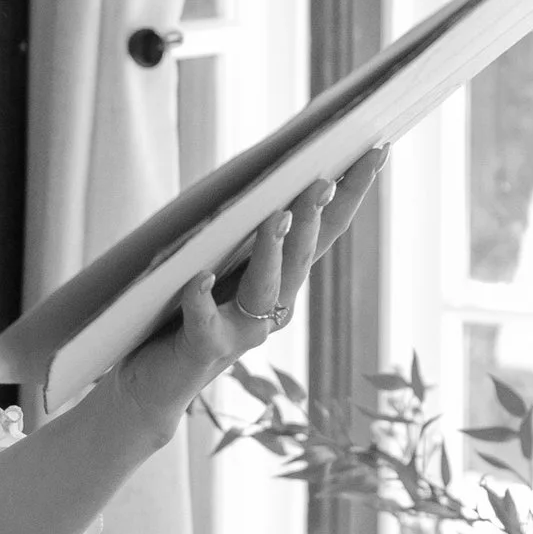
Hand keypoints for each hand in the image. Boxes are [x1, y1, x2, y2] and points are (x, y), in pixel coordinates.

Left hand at [116, 147, 385, 428]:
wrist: (155, 383)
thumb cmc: (188, 312)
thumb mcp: (219, 262)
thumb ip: (240, 227)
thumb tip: (260, 171)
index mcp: (283, 278)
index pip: (324, 230)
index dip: (353, 192)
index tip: (377, 150)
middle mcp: (274, 306)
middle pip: (303, 257)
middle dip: (313, 217)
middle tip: (322, 181)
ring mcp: (243, 330)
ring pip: (266, 288)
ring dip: (273, 253)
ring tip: (276, 218)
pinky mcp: (204, 347)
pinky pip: (205, 320)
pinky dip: (201, 298)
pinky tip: (198, 277)